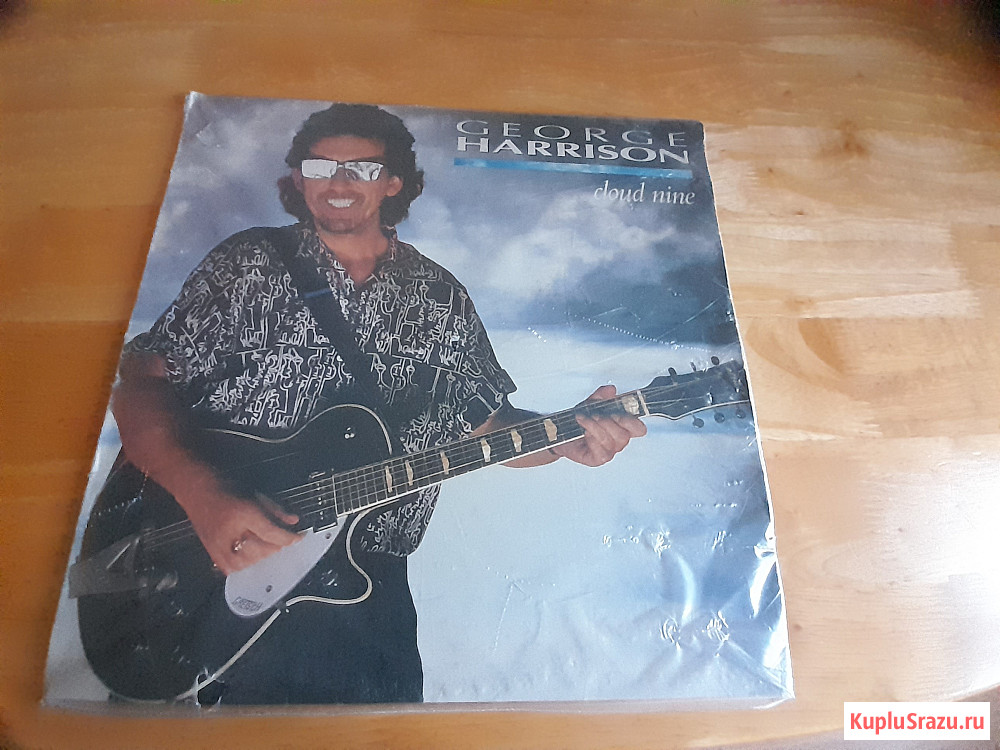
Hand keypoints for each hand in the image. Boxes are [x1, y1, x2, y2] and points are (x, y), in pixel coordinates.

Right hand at [179, 480, 299, 574]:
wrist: (196, 488)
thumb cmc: (224, 486)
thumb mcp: (256, 494)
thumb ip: (277, 511)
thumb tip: (294, 522)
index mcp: (244, 514)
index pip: (272, 534)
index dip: (290, 538)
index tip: (299, 538)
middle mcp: (231, 532)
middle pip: (264, 550)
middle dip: (276, 545)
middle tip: (280, 538)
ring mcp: (219, 545)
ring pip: (250, 562)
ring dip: (262, 555)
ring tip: (264, 544)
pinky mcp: (211, 553)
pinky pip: (233, 568)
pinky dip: (245, 563)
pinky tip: (249, 553)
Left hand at [551, 385, 646, 466]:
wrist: (562, 432)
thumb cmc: (580, 420)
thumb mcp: (589, 403)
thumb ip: (600, 396)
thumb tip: (610, 390)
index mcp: (622, 427)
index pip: (638, 429)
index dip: (634, 423)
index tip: (622, 413)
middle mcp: (618, 441)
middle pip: (624, 436)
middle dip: (608, 423)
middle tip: (596, 414)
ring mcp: (609, 451)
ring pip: (609, 441)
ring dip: (595, 427)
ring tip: (583, 419)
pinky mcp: (597, 459)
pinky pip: (601, 452)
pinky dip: (592, 440)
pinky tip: (585, 432)